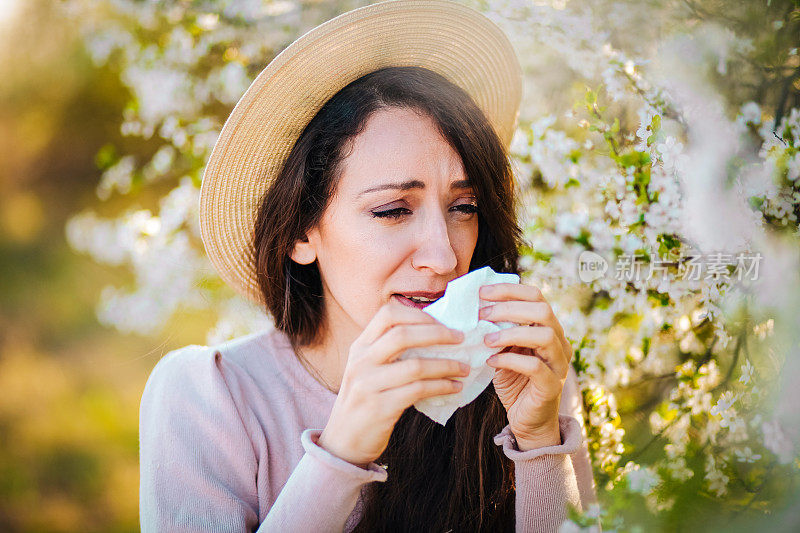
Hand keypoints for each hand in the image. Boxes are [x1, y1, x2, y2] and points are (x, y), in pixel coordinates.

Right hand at [318, 299, 470, 467]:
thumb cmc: (365, 401)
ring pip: (415, 365)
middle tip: (461, 339)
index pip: (388, 314)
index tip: (442, 322)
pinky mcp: (380, 408)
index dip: (418, 314)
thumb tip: (435, 333)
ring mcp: (368, 385)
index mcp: (359, 346)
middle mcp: (361, 361)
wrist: (344, 442)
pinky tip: (454, 387)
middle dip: (438, 334)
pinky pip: (418, 391)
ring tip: (464, 368)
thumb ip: (389, 351)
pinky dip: (441, 386)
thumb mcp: (368, 369)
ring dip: (446, 365)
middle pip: (403, 335)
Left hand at [478, 281, 572, 448]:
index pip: (536, 296)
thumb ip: (498, 330)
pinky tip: (491, 361)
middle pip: (542, 310)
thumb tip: (474, 307)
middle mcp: (559, 342)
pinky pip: (535, 366)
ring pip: (544, 335)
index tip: (482, 292)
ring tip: (486, 339)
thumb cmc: (514, 381)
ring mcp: (559, 364)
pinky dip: (510, 360)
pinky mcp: (552, 386)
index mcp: (548, 328)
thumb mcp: (504, 350)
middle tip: (481, 314)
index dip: (509, 290)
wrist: (527, 421)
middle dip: (508, 308)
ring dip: (510, 333)